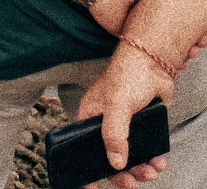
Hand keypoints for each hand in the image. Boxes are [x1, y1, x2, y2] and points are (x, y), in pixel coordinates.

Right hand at [77, 44, 171, 187]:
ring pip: (128, 158)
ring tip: (151, 171)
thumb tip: (115, 164)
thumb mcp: (116, 106)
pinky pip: (144, 152)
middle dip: (122, 174)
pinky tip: (158, 162)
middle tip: (132, 183)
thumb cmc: (127, 76)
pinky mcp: (141, 128)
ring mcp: (124, 127)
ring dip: (140, 169)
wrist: (154, 64)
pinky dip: (151, 160)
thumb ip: (113, 135)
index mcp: (90, 118)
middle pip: (109, 158)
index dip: (86, 169)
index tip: (90, 188)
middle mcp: (105, 125)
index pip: (83, 149)